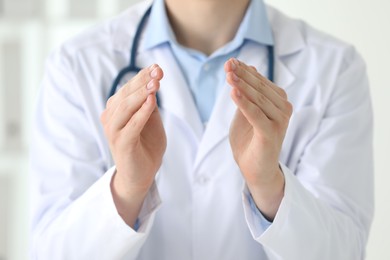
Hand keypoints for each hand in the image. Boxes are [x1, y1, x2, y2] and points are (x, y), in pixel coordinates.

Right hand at [100, 64, 165, 226]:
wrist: (141, 174)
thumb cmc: (146, 146)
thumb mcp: (151, 120)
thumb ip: (149, 105)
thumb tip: (153, 83)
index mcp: (116, 110)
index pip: (128, 89)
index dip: (142, 77)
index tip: (157, 67)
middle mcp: (111, 118)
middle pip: (126, 94)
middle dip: (143, 81)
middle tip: (158, 71)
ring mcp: (113, 130)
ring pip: (126, 106)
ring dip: (141, 93)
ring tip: (155, 83)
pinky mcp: (121, 143)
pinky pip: (132, 124)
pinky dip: (142, 112)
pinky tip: (152, 101)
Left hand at [225, 58, 292, 219]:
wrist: (255, 168)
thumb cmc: (250, 139)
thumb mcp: (246, 112)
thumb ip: (247, 93)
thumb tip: (249, 68)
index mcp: (279, 102)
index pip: (260, 82)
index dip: (244, 71)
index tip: (230, 61)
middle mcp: (283, 109)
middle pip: (259, 88)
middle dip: (242, 75)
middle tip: (227, 64)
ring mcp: (279, 121)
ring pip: (258, 99)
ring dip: (242, 86)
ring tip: (228, 75)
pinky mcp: (271, 133)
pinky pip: (255, 115)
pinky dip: (244, 103)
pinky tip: (233, 92)